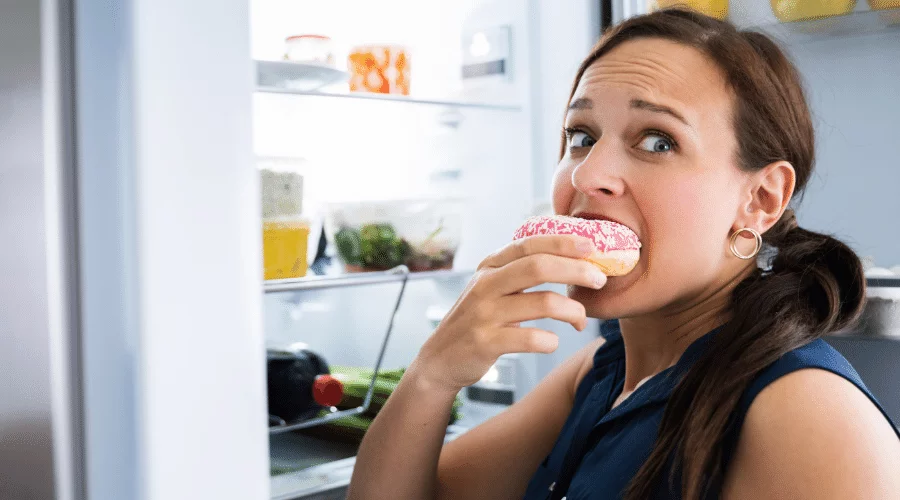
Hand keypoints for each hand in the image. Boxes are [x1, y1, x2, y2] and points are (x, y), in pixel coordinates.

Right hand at [408, 234, 606, 393]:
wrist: (440, 359)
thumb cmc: (479, 321)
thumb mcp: (491, 288)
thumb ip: (520, 272)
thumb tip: (573, 261)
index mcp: (490, 266)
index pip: (529, 244)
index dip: (563, 242)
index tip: (592, 246)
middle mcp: (485, 285)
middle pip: (538, 267)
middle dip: (576, 270)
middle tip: (599, 280)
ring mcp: (484, 314)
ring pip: (542, 303)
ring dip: (572, 311)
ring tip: (580, 321)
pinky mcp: (485, 342)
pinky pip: (530, 338)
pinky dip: (550, 341)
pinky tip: (552, 342)